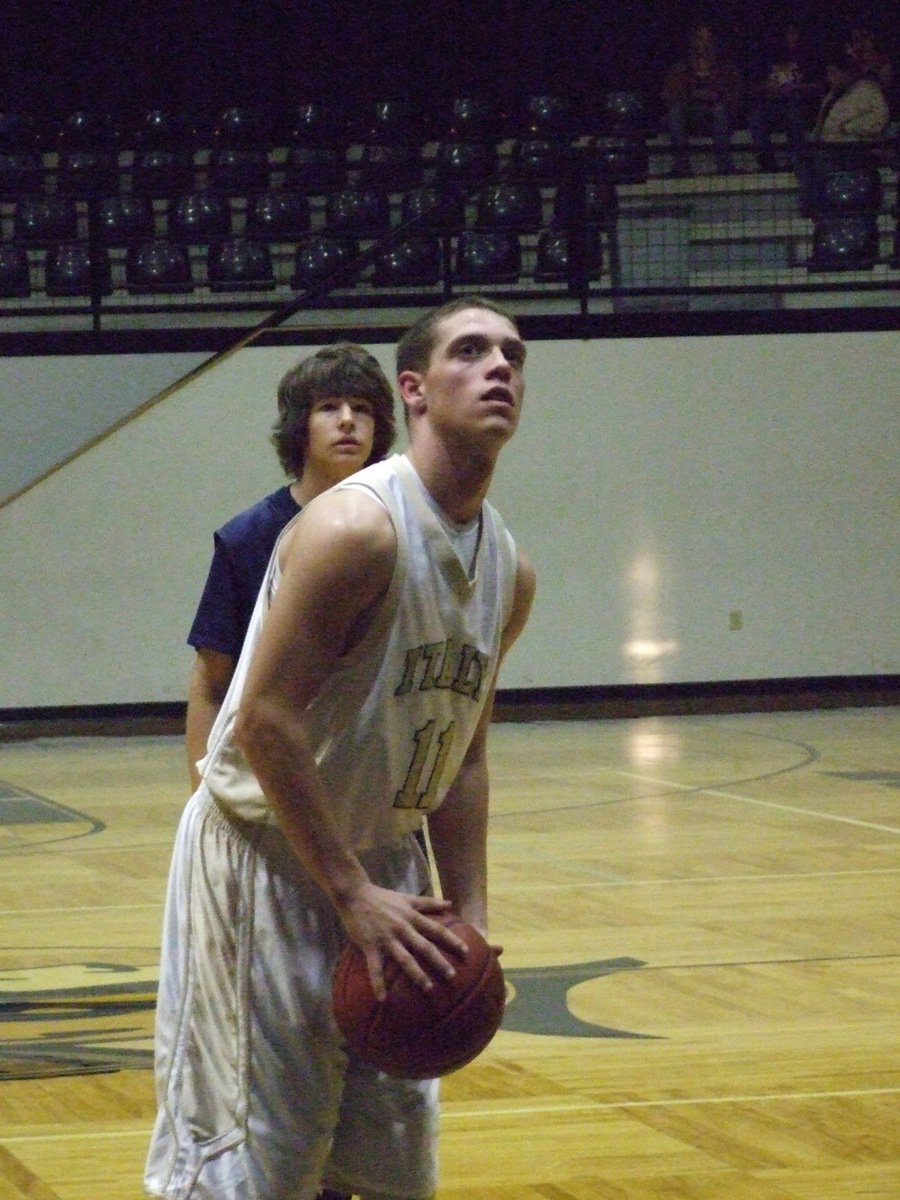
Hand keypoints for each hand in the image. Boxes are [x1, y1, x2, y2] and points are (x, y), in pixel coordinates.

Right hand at [337, 883, 468, 1000]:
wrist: (355, 894)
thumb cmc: (383, 897)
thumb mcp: (408, 897)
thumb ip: (429, 902)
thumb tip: (450, 903)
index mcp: (412, 917)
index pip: (437, 929)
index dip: (452, 940)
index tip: (466, 951)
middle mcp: (402, 928)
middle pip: (425, 947)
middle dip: (439, 961)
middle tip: (453, 976)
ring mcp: (386, 938)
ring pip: (405, 959)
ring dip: (417, 974)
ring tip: (428, 988)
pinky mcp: (370, 946)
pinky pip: (375, 968)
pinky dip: (378, 983)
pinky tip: (382, 999)